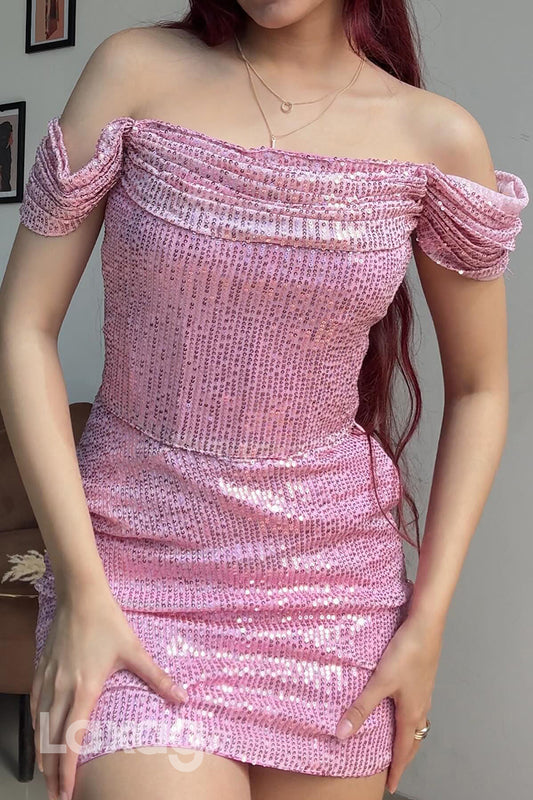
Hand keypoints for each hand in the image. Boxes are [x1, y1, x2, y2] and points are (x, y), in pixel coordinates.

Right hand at [30, 587, 188, 799]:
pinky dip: (35, 727)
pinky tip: (38, 735)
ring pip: (39, 725)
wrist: (80, 597)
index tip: (67, 791)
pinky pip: (34, 706)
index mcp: (85, 688)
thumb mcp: (135, 651)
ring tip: (46, 774)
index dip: (69, 768)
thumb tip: (183, 698)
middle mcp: (62, 689)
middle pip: (51, 740)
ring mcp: (48, 680)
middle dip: (53, 771)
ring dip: (41, 753)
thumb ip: (157, 678)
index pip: (73, 738)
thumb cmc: (108, 622)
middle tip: (55, 795)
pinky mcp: (42, 670)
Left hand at [335, 614, 442, 793]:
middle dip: (404, 757)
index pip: (403, 749)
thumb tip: (343, 733)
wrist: (426, 625)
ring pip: (417, 722)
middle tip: (396, 770)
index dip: (397, 769)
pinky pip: (417, 706)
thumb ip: (361, 708)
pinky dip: (409, 716)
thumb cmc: (407, 652)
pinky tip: (400, 706)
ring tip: (398, 741)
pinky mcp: (422, 677)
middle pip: (413, 739)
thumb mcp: (380, 682)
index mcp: (411, 712)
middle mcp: (420, 705)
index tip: (391, 785)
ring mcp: (423, 690)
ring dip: (408, 736)